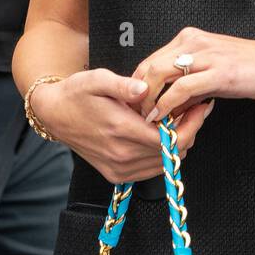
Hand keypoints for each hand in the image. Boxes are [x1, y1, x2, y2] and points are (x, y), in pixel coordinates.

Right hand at [28, 69, 214, 182]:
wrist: (54, 113)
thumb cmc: (77, 94)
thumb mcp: (97, 79)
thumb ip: (123, 85)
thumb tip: (144, 88)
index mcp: (120, 131)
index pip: (170, 140)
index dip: (191, 124)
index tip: (200, 107)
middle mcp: (121, 155)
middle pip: (171, 153)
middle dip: (189, 131)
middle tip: (193, 109)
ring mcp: (119, 168)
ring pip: (164, 163)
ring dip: (176, 143)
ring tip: (178, 120)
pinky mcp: (116, 174)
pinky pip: (151, 169)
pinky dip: (162, 154)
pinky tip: (160, 134)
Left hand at [133, 26, 254, 122]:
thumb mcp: (215, 75)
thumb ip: (190, 87)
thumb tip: (169, 106)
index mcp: (191, 39)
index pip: (150, 60)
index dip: (138, 86)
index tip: (135, 107)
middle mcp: (194, 42)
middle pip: (148, 66)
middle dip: (136, 94)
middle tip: (134, 117)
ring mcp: (207, 55)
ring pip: (160, 74)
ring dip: (148, 100)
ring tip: (146, 120)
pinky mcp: (220, 72)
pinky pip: (182, 88)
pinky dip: (167, 105)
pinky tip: (163, 118)